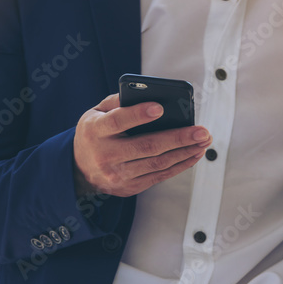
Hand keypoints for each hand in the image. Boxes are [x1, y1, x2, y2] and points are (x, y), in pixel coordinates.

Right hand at [72, 94, 212, 196]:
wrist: (79, 170)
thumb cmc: (94, 134)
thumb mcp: (96, 113)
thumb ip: (118, 102)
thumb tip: (148, 95)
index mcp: (95, 131)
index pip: (118, 121)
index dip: (138, 115)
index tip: (160, 108)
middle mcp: (106, 155)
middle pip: (147, 146)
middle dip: (178, 138)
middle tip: (202, 131)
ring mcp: (118, 175)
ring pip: (157, 164)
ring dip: (185, 153)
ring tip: (203, 142)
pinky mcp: (129, 187)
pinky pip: (159, 176)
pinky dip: (179, 165)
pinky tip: (193, 154)